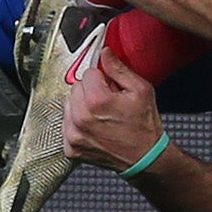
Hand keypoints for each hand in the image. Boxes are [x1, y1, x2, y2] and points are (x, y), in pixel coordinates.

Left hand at [62, 50, 165, 172]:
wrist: (145, 158)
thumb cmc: (144, 126)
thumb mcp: (140, 90)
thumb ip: (118, 69)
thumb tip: (104, 53)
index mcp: (97, 101)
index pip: (88, 73)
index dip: (102, 78)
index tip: (111, 87)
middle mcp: (81, 119)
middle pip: (76, 87)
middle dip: (91, 90)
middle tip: (108, 101)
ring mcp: (74, 135)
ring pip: (69, 105)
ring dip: (82, 106)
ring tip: (101, 116)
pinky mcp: (71, 148)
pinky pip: (67, 124)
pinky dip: (78, 124)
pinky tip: (94, 127)